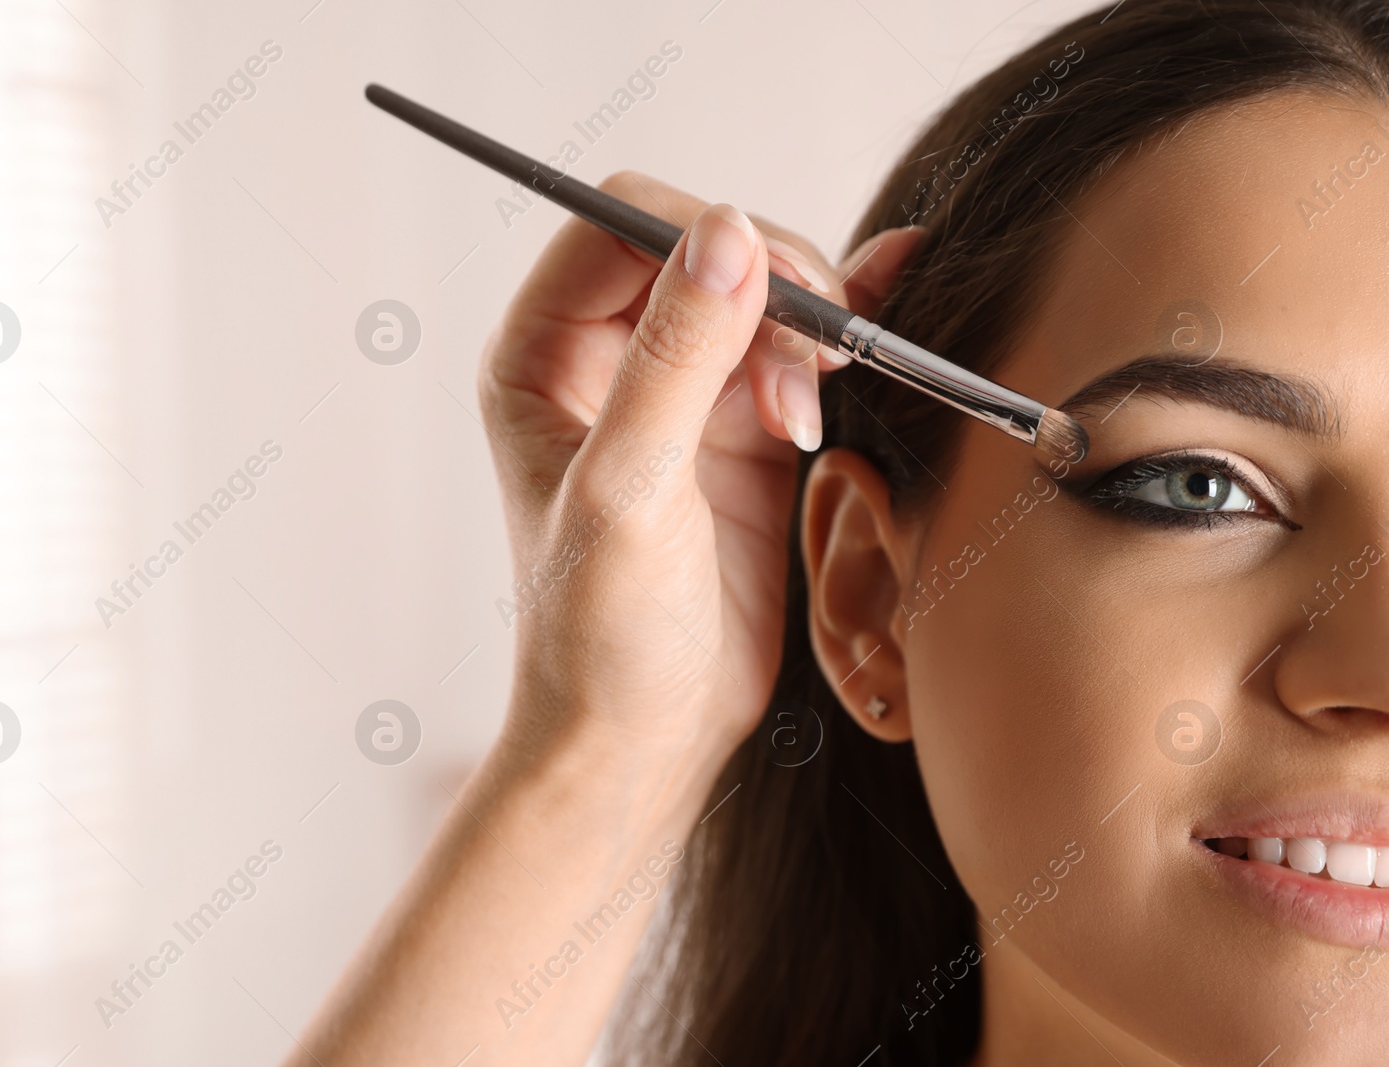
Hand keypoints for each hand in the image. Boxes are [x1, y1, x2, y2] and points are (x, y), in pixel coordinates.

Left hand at [480, 172, 922, 773]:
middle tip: (813, 366)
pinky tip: (887, 298)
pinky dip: (843, 329)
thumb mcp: (628, 493)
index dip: (705, 235)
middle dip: (770, 291)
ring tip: (806, 420)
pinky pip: (796, 350)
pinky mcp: (739, 430)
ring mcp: (675, 391)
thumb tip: (727, 232)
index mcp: (539, 355)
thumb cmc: (600, 637)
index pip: (620, 223)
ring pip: (758, 296)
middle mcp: (601, 359)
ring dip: (806, 333)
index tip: (782, 291)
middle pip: (701, 249)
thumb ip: (675, 360)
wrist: (642, 737)